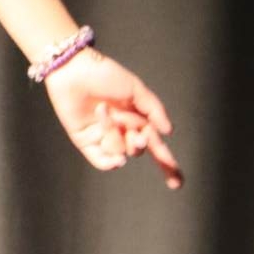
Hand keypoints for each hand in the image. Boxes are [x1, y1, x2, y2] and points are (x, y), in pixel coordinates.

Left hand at [40, 46, 182, 188]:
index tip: (177, 183)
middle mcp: (120, 129)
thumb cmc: (105, 74)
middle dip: (139, 143)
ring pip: (119, 151)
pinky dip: (110, 162)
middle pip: (137, 149)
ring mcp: (102, 136)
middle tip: (138, 135)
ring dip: (115, 134)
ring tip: (104, 110)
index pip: (154, 144)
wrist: (75, 70)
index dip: (166, 163)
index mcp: (135, 118)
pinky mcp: (85, 140)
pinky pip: (100, 160)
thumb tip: (168, 132)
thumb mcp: (136, 89)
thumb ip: (154, 110)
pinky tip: (117, 161)